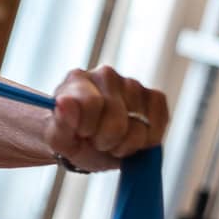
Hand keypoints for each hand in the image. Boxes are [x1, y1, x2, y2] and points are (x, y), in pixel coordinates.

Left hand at [47, 66, 168, 171]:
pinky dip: (147, 141)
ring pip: (140, 126)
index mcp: (77, 79)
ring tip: (113, 140)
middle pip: (117, 120)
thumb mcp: (59, 139)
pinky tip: (132, 138)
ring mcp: (132, 84)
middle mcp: (105, 75)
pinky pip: (159, 124)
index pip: (92, 103)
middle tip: (97, 141)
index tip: (81, 133)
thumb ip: (60, 123)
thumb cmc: (72, 137)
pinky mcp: (154, 96)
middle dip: (107, 140)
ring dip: (127, 143)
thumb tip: (64, 102)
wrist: (89, 142)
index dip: (88, 128)